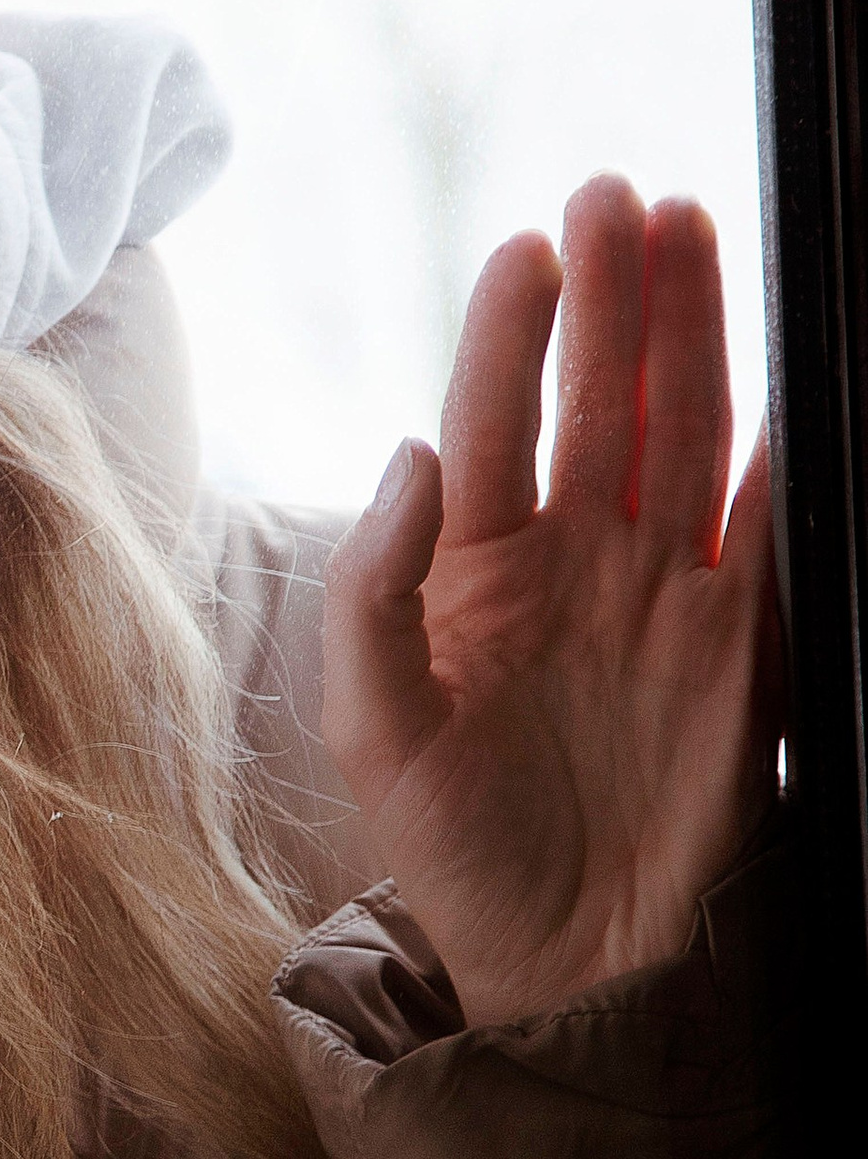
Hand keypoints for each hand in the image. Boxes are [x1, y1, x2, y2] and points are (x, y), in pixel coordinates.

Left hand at [321, 173, 778, 1028]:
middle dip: (610, 296)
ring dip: (690, 333)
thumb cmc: (449, 847)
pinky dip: (783, 456)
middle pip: (597, 400)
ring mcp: (658, 594)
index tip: (528, 248)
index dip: (508, 333)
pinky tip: (787, 384)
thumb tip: (411, 453)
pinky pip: (767, 528)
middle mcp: (569, 563)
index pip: (489, 420)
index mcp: (470, 572)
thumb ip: (373, 592)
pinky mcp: (739, 642)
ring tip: (688, 228)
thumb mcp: (371, 727)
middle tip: (618, 197)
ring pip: (681, 432)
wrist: (560, 961)